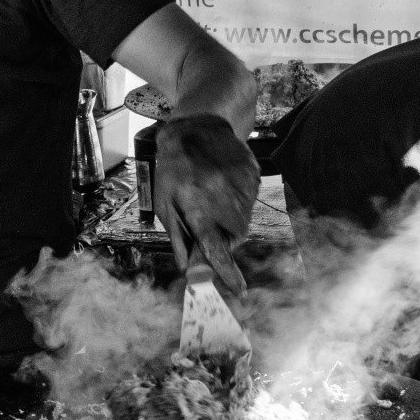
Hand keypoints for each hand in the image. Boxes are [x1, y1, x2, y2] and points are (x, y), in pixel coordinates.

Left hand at [153, 113, 259, 292]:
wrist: (197, 128)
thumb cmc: (174, 170)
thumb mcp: (165, 205)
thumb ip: (179, 238)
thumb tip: (190, 270)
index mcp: (199, 210)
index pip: (216, 251)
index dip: (227, 273)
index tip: (239, 291)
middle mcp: (225, 201)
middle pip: (235, 237)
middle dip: (225, 238)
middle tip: (209, 221)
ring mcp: (243, 188)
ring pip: (243, 219)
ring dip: (229, 217)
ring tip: (211, 193)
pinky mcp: (254, 177)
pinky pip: (249, 200)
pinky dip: (237, 199)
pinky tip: (221, 182)